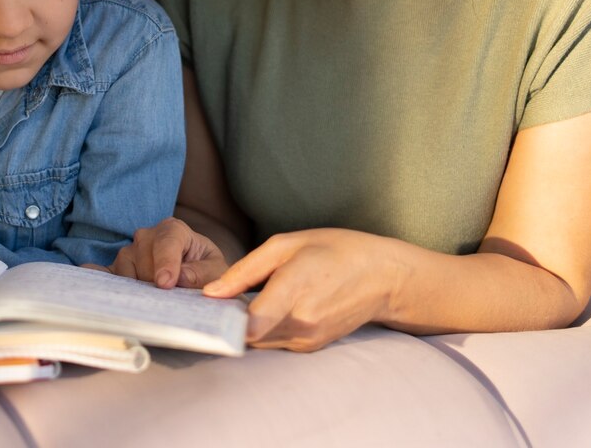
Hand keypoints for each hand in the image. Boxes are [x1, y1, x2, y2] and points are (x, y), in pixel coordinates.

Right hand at [106, 217, 229, 288]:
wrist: (195, 273)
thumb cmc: (205, 269)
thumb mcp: (215, 270)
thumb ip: (202, 273)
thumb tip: (182, 278)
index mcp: (173, 230)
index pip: (166, 241)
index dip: (166, 263)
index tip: (166, 284)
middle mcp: (147, 237)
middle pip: (143, 259)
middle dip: (156, 282)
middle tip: (170, 298)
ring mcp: (129, 252)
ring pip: (125, 270)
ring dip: (138, 289)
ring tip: (154, 299)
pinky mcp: (117, 269)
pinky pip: (102, 271)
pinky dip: (96, 275)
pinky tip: (89, 279)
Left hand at [202, 228, 392, 351]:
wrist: (382, 277)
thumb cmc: (334, 251)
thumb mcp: (286, 245)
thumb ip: (245, 270)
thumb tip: (210, 293)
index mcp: (295, 289)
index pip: (251, 324)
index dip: (224, 323)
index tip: (208, 312)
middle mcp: (302, 321)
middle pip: (247, 336)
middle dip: (228, 322)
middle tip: (216, 302)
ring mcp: (308, 338)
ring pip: (259, 342)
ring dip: (246, 327)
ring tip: (241, 301)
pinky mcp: (311, 346)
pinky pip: (275, 342)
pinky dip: (264, 330)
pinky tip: (265, 309)